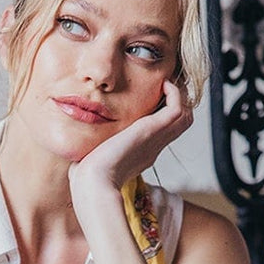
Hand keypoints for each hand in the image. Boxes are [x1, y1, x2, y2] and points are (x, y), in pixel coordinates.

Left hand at [68, 80, 192, 198]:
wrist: (94, 181)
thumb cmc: (87, 175)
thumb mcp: (93, 157)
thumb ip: (92, 149)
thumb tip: (78, 148)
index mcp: (140, 154)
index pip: (161, 132)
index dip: (160, 113)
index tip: (149, 97)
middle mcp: (153, 147)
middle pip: (179, 123)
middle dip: (175, 102)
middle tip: (163, 85)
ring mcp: (156, 140)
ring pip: (185, 116)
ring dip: (178, 96)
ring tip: (164, 83)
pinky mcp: (152, 130)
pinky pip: (177, 109)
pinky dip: (175, 93)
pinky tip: (162, 84)